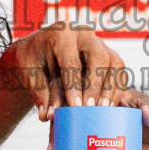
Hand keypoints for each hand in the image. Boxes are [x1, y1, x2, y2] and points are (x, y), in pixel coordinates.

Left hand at [10, 22, 128, 118]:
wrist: (37, 48)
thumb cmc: (32, 60)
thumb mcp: (29, 73)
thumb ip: (40, 93)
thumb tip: (47, 115)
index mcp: (61, 33)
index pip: (71, 61)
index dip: (74, 85)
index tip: (75, 107)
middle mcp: (83, 33)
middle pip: (99, 57)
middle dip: (95, 85)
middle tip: (90, 108)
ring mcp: (98, 42)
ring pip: (114, 62)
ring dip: (111, 88)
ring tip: (103, 109)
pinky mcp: (108, 53)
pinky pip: (119, 70)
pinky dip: (117, 88)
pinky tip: (109, 105)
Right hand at [42, 84, 148, 149]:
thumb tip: (148, 116)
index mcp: (106, 86)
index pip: (84, 84)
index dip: (73, 94)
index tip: (69, 108)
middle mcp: (93, 98)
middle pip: (69, 102)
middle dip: (59, 116)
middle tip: (53, 130)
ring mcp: (89, 115)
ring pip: (66, 120)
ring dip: (56, 133)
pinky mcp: (88, 131)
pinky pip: (71, 135)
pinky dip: (62, 144)